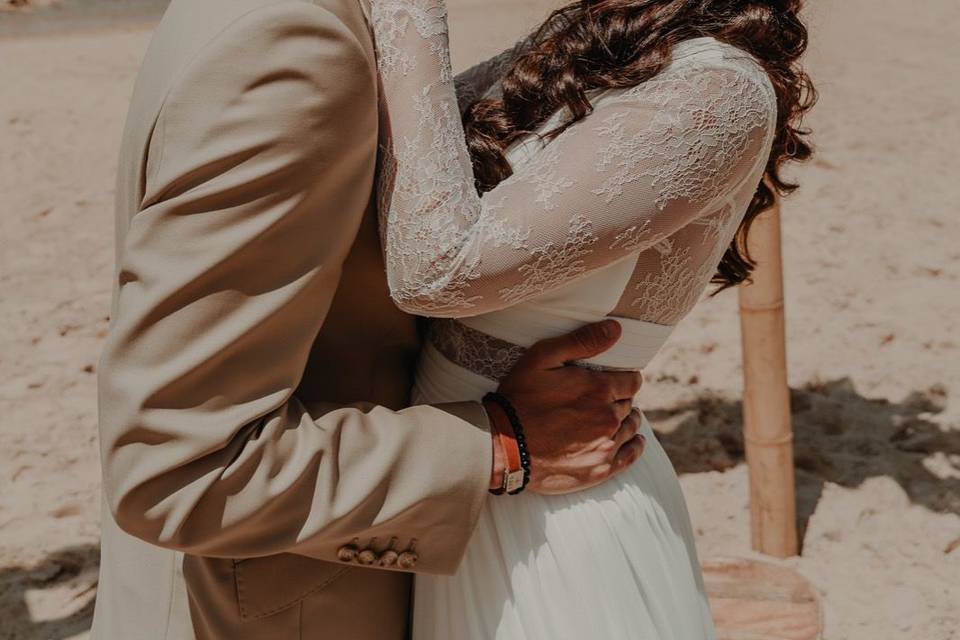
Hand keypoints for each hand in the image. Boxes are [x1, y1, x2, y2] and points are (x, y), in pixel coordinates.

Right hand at [485, 319, 645, 494]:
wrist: (502, 444)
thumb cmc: (519, 397)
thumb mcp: (543, 358)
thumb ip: (582, 341)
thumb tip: (616, 328)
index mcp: (599, 389)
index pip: (632, 381)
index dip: (624, 378)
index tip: (614, 380)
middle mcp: (608, 418)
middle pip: (629, 404)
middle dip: (619, 398)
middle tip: (603, 399)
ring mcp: (605, 446)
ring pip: (630, 427)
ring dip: (625, 420)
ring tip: (612, 417)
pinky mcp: (599, 469)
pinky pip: (629, 456)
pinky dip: (633, 446)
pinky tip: (631, 441)